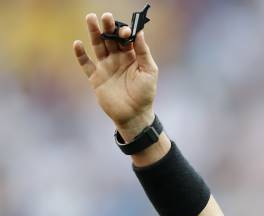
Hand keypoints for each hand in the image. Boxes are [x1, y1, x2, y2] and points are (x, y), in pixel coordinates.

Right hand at [73, 13, 157, 140]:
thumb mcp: (149, 72)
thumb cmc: (145, 94)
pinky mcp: (96, 78)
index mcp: (131, 57)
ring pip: (98, 46)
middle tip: (106, 16)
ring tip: (90, 18)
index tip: (124, 30)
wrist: (134, 115)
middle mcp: (117, 60)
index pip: (125, 39)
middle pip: (110, 39)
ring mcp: (105, 68)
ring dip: (93, 33)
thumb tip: (140, 33)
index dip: (124, 32)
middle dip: (108, 27)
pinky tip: (77, 44)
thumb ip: (143, 52)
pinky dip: (80, 55)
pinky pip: (86, 64)